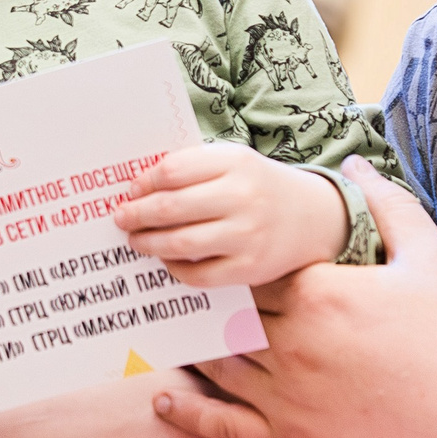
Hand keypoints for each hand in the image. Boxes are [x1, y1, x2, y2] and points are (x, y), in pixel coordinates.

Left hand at [113, 142, 346, 286]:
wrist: (315, 217)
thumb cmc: (260, 187)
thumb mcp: (234, 163)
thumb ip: (194, 168)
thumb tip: (141, 186)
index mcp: (235, 163)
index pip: (173, 171)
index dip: (144, 182)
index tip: (131, 190)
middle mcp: (242, 198)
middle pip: (171, 207)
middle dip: (137, 214)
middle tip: (121, 218)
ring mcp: (247, 236)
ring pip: (181, 243)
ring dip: (149, 243)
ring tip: (135, 241)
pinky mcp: (250, 268)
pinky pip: (199, 274)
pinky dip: (175, 269)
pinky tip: (167, 260)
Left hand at [156, 157, 436, 437]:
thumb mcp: (429, 258)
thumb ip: (388, 205)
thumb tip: (355, 166)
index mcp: (319, 295)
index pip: (255, 271)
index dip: (240, 266)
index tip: (225, 260)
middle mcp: (293, 345)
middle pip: (230, 315)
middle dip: (210, 304)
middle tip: (178, 294)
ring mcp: (287, 399)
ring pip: (218, 365)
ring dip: (194, 348)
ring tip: (167, 336)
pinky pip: (223, 426)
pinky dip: (189, 412)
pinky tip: (165, 398)